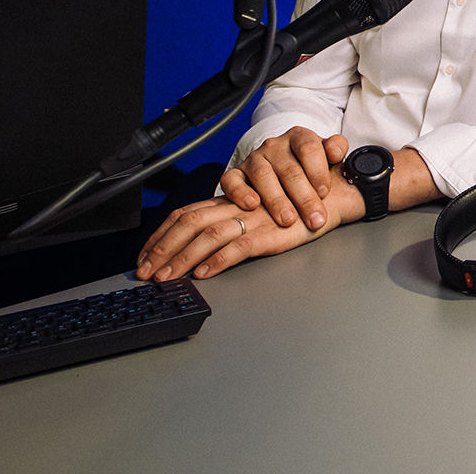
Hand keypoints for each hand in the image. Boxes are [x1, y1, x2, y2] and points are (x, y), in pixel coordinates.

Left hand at [136, 189, 349, 280]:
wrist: (331, 197)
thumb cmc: (296, 207)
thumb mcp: (257, 212)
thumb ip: (231, 222)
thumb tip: (201, 250)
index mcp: (229, 202)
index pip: (184, 214)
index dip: (160, 234)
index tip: (144, 256)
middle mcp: (236, 208)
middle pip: (188, 223)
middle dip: (162, 249)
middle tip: (144, 273)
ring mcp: (253, 220)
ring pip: (208, 235)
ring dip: (183, 258)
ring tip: (167, 278)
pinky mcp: (271, 233)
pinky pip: (240, 246)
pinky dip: (219, 260)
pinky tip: (205, 273)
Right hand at [219, 127, 349, 230]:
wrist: (287, 170)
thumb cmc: (310, 167)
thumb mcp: (327, 156)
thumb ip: (336, 149)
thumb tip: (336, 151)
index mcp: (299, 136)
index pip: (308, 147)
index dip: (318, 170)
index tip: (325, 192)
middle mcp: (275, 145)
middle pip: (289, 169)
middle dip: (304, 197)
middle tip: (314, 218)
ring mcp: (254, 159)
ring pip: (263, 176)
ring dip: (276, 200)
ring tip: (288, 219)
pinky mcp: (236, 173)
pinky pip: (232, 180)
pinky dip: (240, 192)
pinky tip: (252, 205)